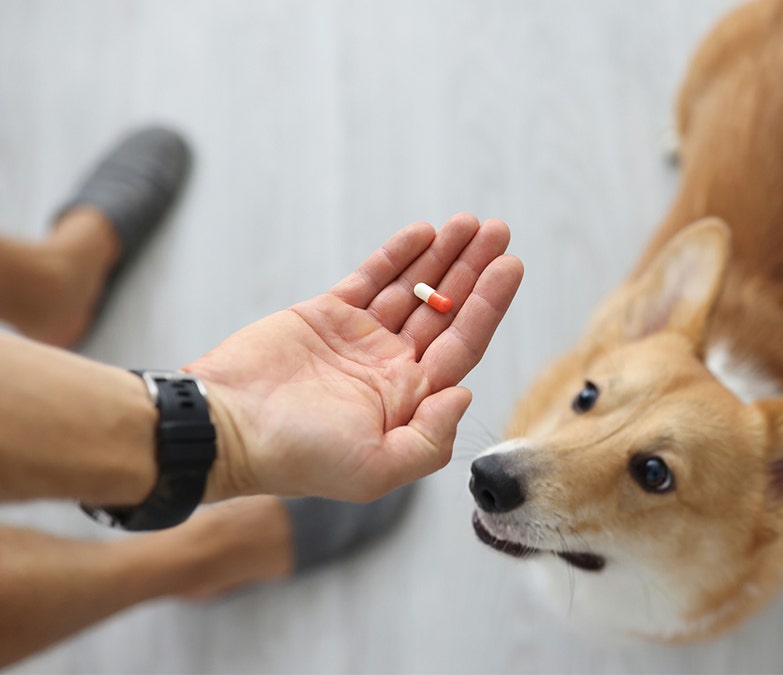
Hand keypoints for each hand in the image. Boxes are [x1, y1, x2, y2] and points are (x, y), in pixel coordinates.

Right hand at [185, 213, 522, 501]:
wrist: (224, 429)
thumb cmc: (296, 458)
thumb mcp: (376, 469)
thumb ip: (430, 438)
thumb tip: (465, 392)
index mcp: (409, 401)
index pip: (463, 344)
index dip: (489, 304)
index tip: (511, 266)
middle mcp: (390, 368)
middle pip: (445, 310)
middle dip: (474, 270)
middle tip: (500, 231)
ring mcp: (359, 339)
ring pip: (413, 288)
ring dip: (443, 256)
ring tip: (472, 223)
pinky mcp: (325, 316)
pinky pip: (371, 277)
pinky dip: (398, 255)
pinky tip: (425, 232)